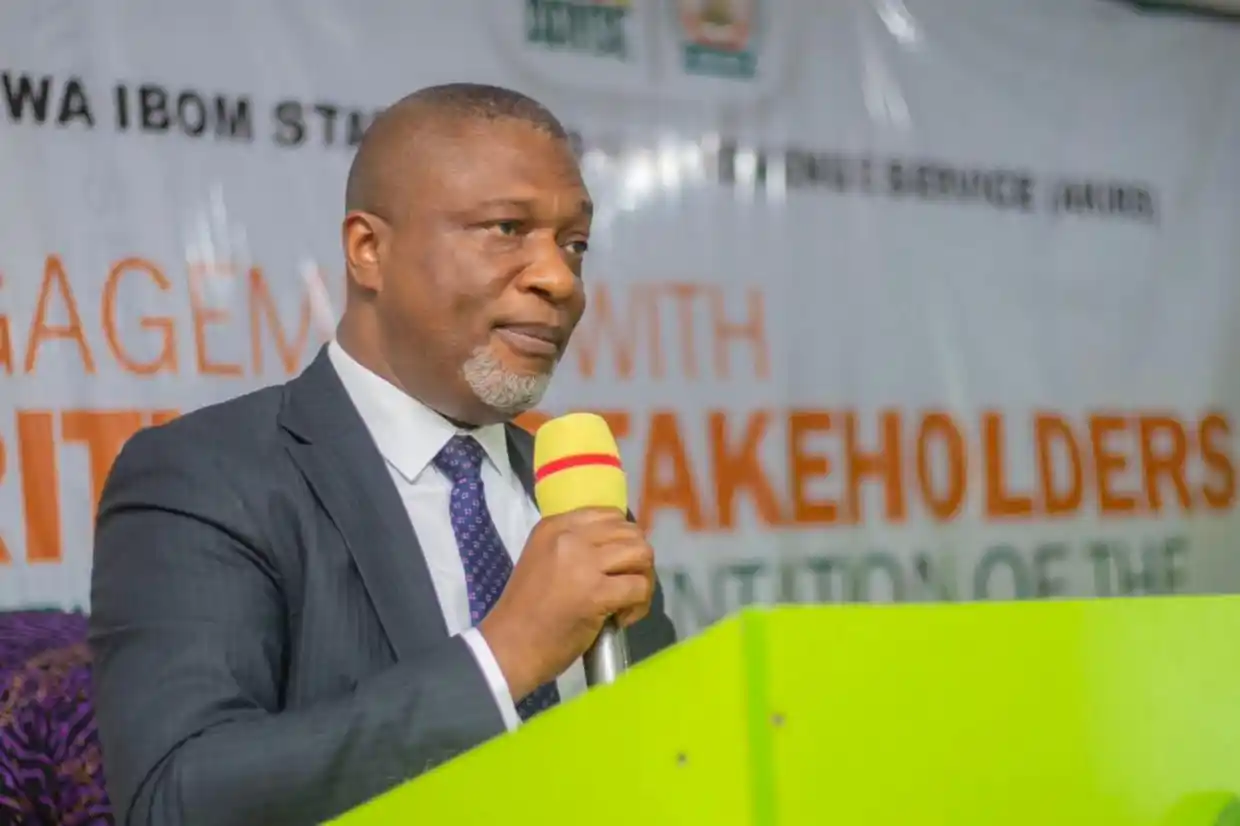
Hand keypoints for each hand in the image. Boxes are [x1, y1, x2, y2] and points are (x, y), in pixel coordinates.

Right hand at [477, 507, 654, 700]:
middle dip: (637, 560)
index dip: (622, 540)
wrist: (510, 646)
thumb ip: (574, 547)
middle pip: (630, 533)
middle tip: (624, 586)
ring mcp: (583, 564)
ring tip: (627, 601)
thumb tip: (618, 548)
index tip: (614, 565)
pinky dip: (640, 604)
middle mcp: (570, 538)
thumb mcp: (544, 559)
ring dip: (643, 579)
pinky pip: (639, 587)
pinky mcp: (596, 593)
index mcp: (554, 526)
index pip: (610, 514)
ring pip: (641, 554)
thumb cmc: (527, 610)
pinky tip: (622, 618)